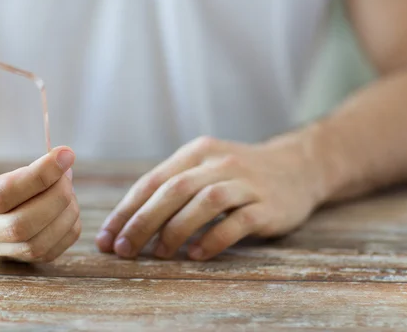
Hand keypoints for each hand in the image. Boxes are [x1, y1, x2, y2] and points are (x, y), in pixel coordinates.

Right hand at [0, 92, 79, 261]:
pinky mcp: (9, 255)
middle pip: (21, 225)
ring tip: (68, 181)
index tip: (66, 152)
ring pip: (36, 244)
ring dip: (65, 212)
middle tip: (68, 167)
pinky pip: (46, 254)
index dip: (38, 175)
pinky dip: (67, 230)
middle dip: (56, 195)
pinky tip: (68, 203)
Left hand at [95, 136, 321, 260]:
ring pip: (205, 202)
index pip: (153, 180)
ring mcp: (246, 182)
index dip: (126, 210)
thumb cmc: (239, 174)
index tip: (108, 237)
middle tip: (124, 250)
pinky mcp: (269, 204)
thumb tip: (128, 222)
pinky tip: (196, 254)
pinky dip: (213, 239)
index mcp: (196, 153)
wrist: (298, 167)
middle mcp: (219, 162)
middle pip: (174, 190)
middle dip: (143, 222)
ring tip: (159, 254)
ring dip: (176, 229)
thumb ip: (172, 187)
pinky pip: (238, 222)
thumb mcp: (205, 167)